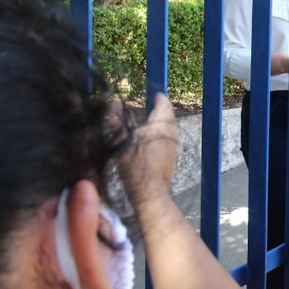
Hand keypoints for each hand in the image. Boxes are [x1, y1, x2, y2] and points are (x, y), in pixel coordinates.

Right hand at [116, 94, 178, 210]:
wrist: (150, 194)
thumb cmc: (136, 166)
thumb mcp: (121, 142)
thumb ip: (117, 120)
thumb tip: (114, 102)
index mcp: (162, 125)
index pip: (164, 103)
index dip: (157, 97)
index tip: (151, 94)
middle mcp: (172, 132)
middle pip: (167, 115)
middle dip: (157, 109)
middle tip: (146, 106)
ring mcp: (173, 145)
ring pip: (167, 127)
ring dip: (157, 123)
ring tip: (143, 122)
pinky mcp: (171, 157)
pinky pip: (166, 138)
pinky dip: (157, 134)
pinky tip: (145, 140)